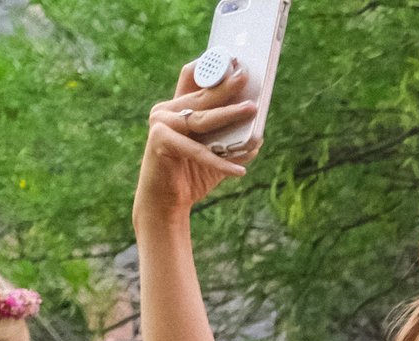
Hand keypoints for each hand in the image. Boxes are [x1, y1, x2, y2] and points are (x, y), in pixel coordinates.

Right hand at [137, 63, 258, 222]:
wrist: (167, 202)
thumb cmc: (192, 176)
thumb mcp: (218, 155)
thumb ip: (234, 142)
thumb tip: (259, 134)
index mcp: (178, 107)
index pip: (193, 78)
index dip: (210, 67)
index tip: (233, 61)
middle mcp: (166, 110)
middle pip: (202, 95)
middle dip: (226, 86)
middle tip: (246, 76)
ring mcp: (160, 123)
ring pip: (202, 118)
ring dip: (229, 114)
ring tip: (252, 109)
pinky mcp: (159, 141)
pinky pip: (198, 150)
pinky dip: (220, 161)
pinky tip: (240, 170)